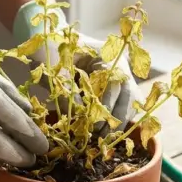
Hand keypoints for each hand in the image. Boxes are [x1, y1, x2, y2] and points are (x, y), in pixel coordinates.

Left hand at [13, 4, 142, 134]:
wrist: (50, 41)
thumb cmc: (52, 51)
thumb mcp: (55, 69)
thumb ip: (67, 90)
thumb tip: (80, 117)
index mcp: (107, 55)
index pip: (114, 84)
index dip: (106, 107)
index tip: (94, 125)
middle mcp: (119, 65)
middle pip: (129, 96)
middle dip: (116, 119)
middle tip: (101, 138)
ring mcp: (121, 76)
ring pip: (131, 103)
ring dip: (119, 122)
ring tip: (103, 139)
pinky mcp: (117, 88)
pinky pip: (125, 106)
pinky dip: (118, 120)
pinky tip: (106, 133)